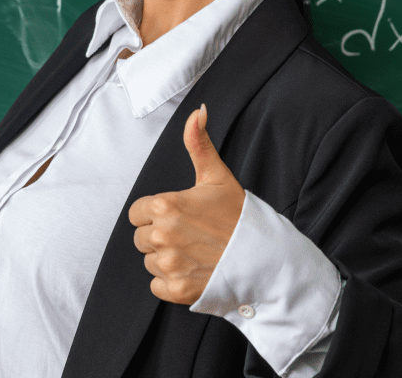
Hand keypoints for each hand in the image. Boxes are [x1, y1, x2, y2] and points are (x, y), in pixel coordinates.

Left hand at [129, 104, 245, 304]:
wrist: (264, 258)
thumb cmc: (238, 216)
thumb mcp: (216, 176)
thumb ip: (198, 143)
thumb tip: (197, 111)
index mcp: (165, 206)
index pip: (137, 213)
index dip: (156, 214)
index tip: (179, 217)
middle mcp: (162, 235)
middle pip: (140, 238)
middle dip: (159, 237)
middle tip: (190, 235)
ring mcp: (169, 264)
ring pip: (149, 262)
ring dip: (166, 259)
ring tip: (194, 252)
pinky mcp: (176, 290)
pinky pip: (156, 285)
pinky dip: (170, 282)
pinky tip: (192, 271)